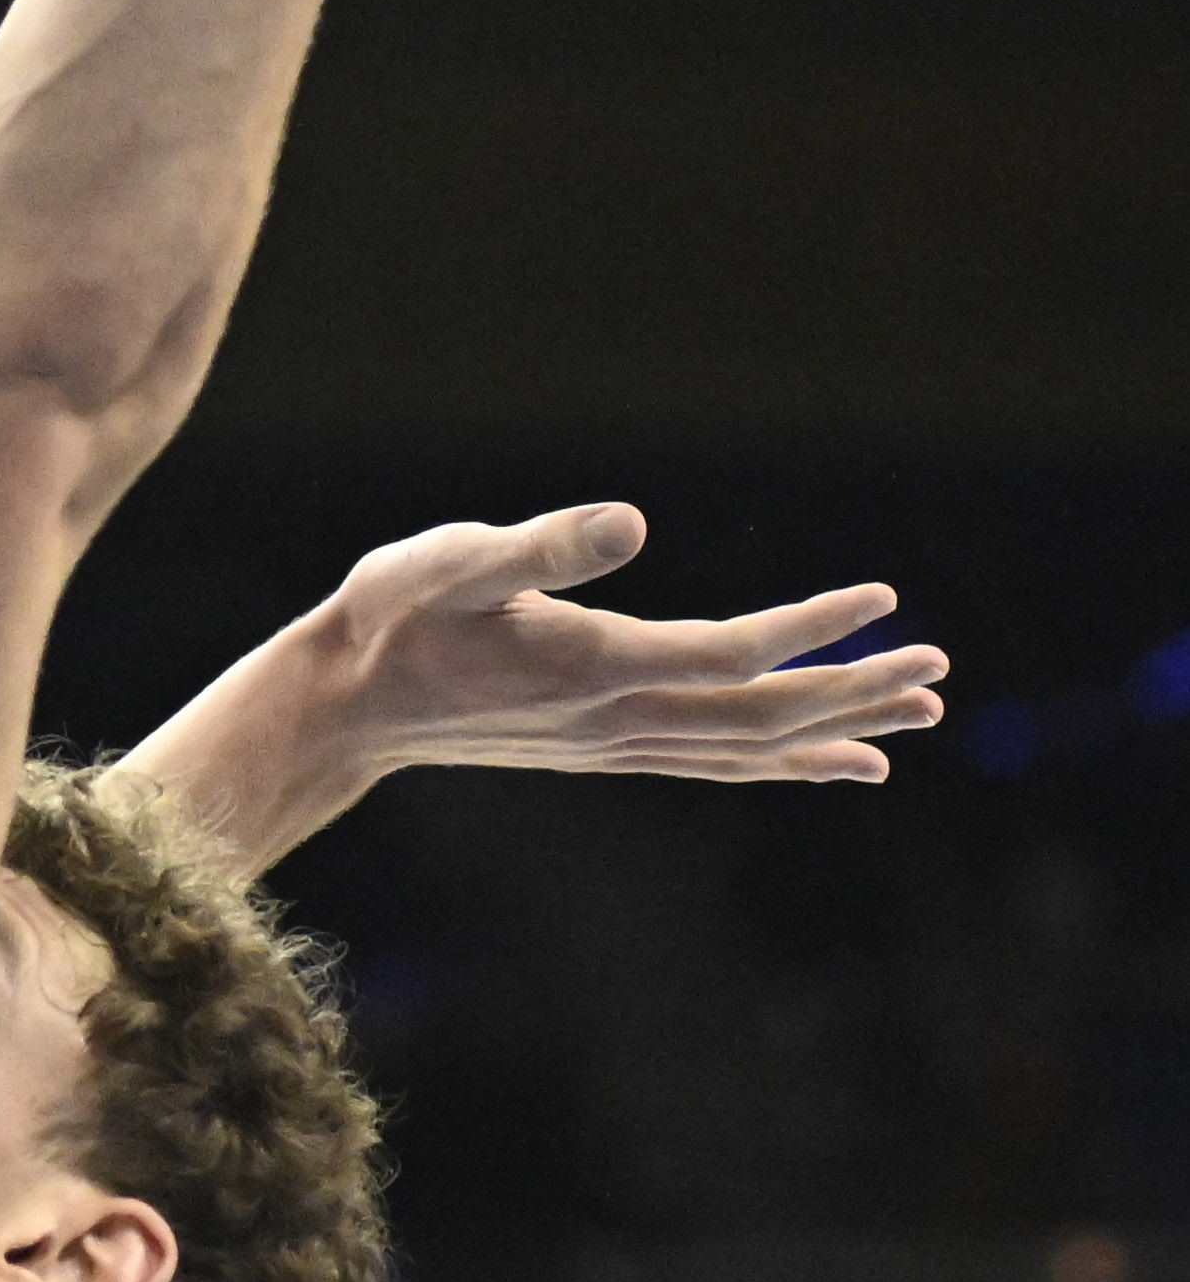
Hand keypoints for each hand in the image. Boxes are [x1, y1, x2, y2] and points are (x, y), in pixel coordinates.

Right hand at [317, 502, 943, 784]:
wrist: (343, 708)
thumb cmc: (389, 618)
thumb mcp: (450, 562)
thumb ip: (540, 546)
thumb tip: (632, 517)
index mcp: (592, 667)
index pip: (733, 656)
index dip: (812, 631)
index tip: (883, 599)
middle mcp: (617, 718)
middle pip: (763, 716)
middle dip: (856, 689)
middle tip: (938, 666)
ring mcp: (615, 742)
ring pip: (753, 749)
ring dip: (840, 728)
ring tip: (920, 712)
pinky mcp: (606, 748)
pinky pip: (721, 763)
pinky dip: (793, 763)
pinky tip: (843, 761)